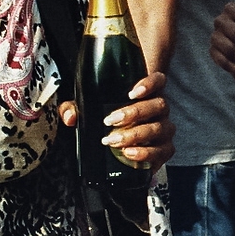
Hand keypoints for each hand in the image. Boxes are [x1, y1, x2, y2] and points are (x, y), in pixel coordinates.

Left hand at [58, 71, 175, 165]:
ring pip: (160, 128)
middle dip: (134, 113)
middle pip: (159, 105)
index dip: (150, 83)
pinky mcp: (164, 150)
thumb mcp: (87, 111)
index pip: (158, 80)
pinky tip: (129, 154)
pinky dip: (147, 153)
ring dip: (136, 134)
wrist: (118, 151)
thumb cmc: (107, 124)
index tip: (132, 92)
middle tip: (110, 121)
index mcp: (145, 95)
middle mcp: (158, 111)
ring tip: (113, 141)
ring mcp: (164, 130)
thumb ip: (75, 109)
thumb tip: (70, 117)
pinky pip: (164, 151)